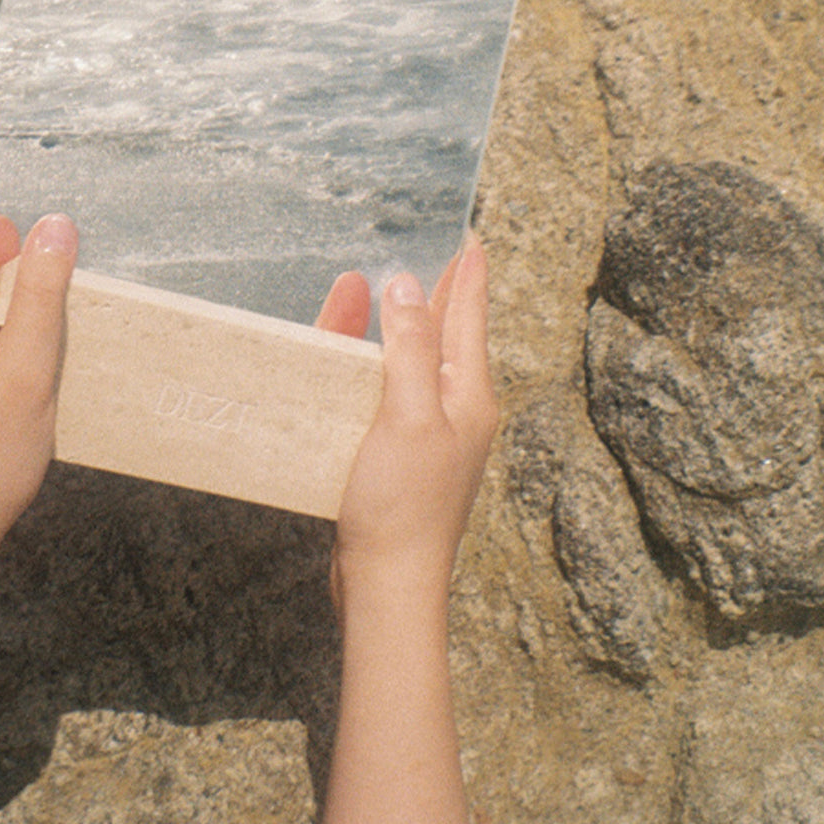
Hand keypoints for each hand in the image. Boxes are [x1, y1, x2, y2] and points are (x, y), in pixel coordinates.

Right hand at [317, 237, 496, 614]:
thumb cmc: (403, 507)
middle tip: (435, 255)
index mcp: (469, 397)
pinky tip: (350, 359)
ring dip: (390, 327)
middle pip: (442, 337)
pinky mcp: (396, 456)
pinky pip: (383, 394)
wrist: (386, 585)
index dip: (468, 276)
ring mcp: (425, 435)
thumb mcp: (409, 415)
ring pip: (408, 364)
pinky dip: (367, 367)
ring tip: (373, 289)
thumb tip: (406, 287)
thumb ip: (410, 349)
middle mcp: (453, 411)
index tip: (472, 238)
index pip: (468, 318)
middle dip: (433, 294)